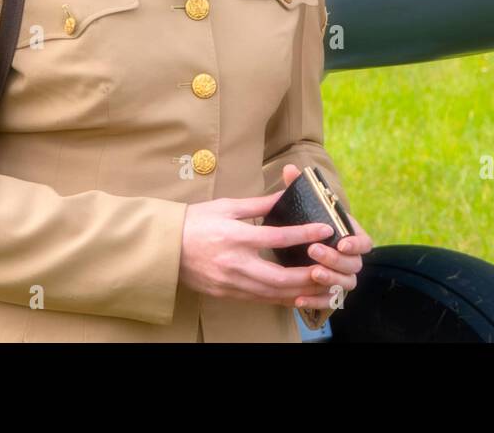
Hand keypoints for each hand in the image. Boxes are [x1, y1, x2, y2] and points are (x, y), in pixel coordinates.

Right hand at [179, 177, 333, 306]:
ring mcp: (230, 282)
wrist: (163, 248)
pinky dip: (279, 298)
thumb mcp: (227, 206)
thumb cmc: (195, 222)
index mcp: (236, 237)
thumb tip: (284, 194)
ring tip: (319, 285)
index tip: (326, 229)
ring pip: (271, 293)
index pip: (278, 237)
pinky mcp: (226, 294)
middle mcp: (235, 263)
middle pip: (280, 276)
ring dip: (298, 291)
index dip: (305, 234)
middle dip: (309, 275)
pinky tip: (295, 294)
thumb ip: (259, 204)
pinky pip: (258, 299)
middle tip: (330, 268)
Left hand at [282, 164, 374, 312]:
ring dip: (330, 280)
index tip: (341, 241)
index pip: (365, 243)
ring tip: (311, 273)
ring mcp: (342, 278)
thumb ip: (300, 188)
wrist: (300, 248)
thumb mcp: (304, 206)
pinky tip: (298, 300)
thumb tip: (289, 168)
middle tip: (315, 251)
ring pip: (346, 284)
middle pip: (354, 264)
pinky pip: (328, 302)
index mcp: (351, 237)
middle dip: (336, 259)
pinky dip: (316, 302)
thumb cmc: (306, 224)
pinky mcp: (329, 294)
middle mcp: (351, 260)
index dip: (356, 243)